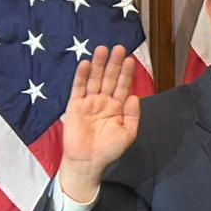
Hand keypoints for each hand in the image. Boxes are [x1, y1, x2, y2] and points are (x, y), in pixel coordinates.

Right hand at [59, 45, 139, 201]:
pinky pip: (78, 88)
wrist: (88, 161)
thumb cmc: (109, 149)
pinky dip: (82, 76)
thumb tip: (135, 96)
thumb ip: (133, 115)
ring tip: (103, 49)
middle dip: (114, 64)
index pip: (124, 86)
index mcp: (118, 107)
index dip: (127, 73)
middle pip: (110, 79)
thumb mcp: (128, 133)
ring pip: (95, 79)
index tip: (131, 59)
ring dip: (99, 65)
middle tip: (119, 48)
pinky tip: (86, 64)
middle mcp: (104, 102)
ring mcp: (89, 102)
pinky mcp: (75, 106)